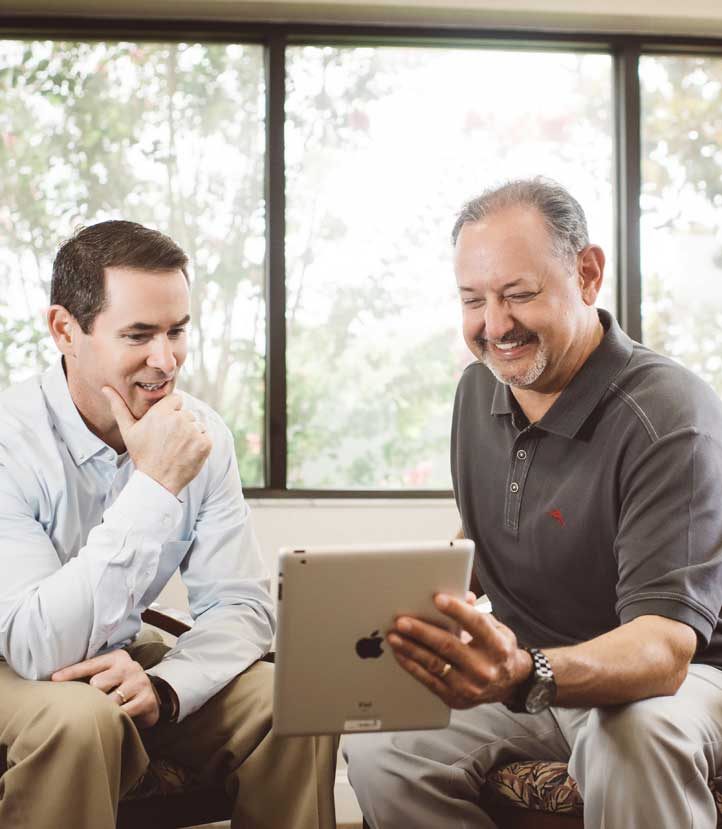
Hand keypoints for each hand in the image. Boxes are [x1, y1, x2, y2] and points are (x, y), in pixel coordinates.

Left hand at [51, 649, 159, 728]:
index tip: (54, 679)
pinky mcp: (147, 699)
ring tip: (105, 712)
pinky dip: (117, 718)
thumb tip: (55, 680)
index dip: (71, 672)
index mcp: (117, 657)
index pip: (91, 664)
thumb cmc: (120, 687)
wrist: (148, 700)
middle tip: (94, 702)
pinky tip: (117, 718)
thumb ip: (88, 676)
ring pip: (109, 700)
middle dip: (94, 695)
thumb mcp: (107, 675)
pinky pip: (122, 713)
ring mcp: (140, 682)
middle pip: (98, 683)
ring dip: (105, 709)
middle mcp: (130, 666)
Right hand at [102, 386, 211, 495]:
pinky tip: (187, 453)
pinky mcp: (205, 443)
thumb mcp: (128, 431)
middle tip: (169, 441)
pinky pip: (206, 436)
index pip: (176, 400)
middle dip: (181, 424)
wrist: (157, 482)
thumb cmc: (142, 455)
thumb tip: (105, 388)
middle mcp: (179, 419)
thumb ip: (119, 407)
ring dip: (191, 434)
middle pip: (187, 413)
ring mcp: (194, 431)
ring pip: (197, 425)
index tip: (164, 426)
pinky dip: (200, 444)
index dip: (171, 412)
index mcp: (162, 412)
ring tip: (177, 448)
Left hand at [387, 594, 531, 708]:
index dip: (456, 610)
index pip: (475, 624)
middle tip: (402, 621)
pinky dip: (412, 666)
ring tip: (394, 636)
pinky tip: (400, 654)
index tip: (437, 598)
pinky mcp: (455, 698)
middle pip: (448, 646)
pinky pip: (429, 681)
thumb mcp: (497, 629)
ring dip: (411, 649)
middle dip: (422, 632)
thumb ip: (478, 613)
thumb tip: (462, 595)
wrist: (509, 685)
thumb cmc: (498, 650)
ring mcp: (469, 686)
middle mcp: (484, 668)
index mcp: (497, 646)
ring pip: (434, 664)